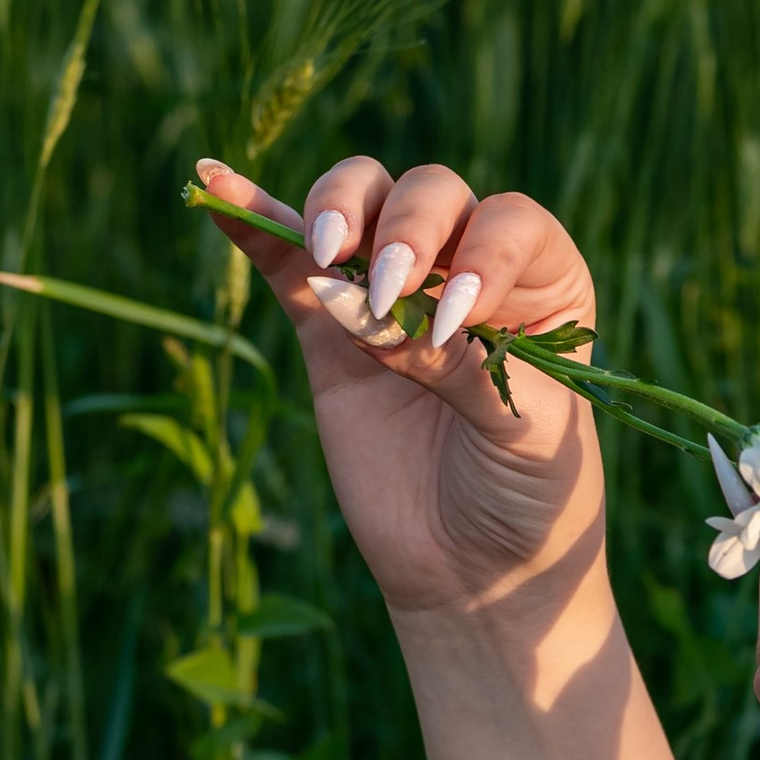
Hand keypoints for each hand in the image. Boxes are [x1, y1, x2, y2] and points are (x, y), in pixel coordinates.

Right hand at [194, 154, 606, 630]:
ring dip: (337, 208)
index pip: (511, 223)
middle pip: (429, 197)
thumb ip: (460, 364)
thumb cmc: (530, 493)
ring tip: (328, 250)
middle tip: (387, 291)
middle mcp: (470, 270)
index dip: (483, 251)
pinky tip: (216, 189)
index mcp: (542, 285)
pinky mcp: (326, 332)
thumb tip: (362, 309)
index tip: (460, 316)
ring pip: (361, 207)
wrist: (477, 571)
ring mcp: (391, 295)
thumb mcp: (525, 429)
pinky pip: (286, 265)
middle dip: (405, 229)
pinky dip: (254, 222)